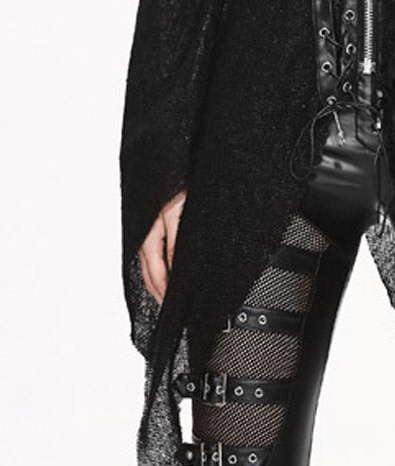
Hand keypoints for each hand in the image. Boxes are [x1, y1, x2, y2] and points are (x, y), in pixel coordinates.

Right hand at [138, 190, 186, 305]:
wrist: (172, 158)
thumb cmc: (175, 180)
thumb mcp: (178, 213)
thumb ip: (176, 242)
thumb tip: (176, 270)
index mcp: (149, 234)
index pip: (154, 273)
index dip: (163, 291)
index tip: (173, 305)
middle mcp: (145, 234)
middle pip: (149, 271)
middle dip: (159, 290)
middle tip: (172, 306)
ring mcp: (148, 230)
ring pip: (151, 262)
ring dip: (159, 278)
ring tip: (171, 293)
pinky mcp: (154, 224)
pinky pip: (155, 250)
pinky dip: (161, 263)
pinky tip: (171, 268)